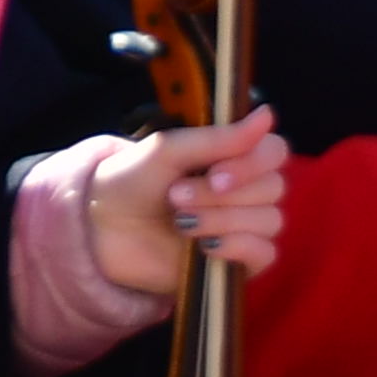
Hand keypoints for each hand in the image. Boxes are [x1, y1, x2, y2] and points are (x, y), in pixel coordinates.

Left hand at [81, 109, 292, 298]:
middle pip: (273, 187)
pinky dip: (237, 247)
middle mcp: (244, 188)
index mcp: (231, 155)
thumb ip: (218, 138)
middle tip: (177, 196)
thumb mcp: (168, 151)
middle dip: (222, 194)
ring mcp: (242, 225)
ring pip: (269, 220)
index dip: (253, 162)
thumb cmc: (132, 180)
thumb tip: (267, 115)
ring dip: (222, 219)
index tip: (216, 172)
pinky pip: (265, 254)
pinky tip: (205, 246)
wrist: (101, 227)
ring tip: (179, 220)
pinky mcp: (238, 261)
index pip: (274, 151)